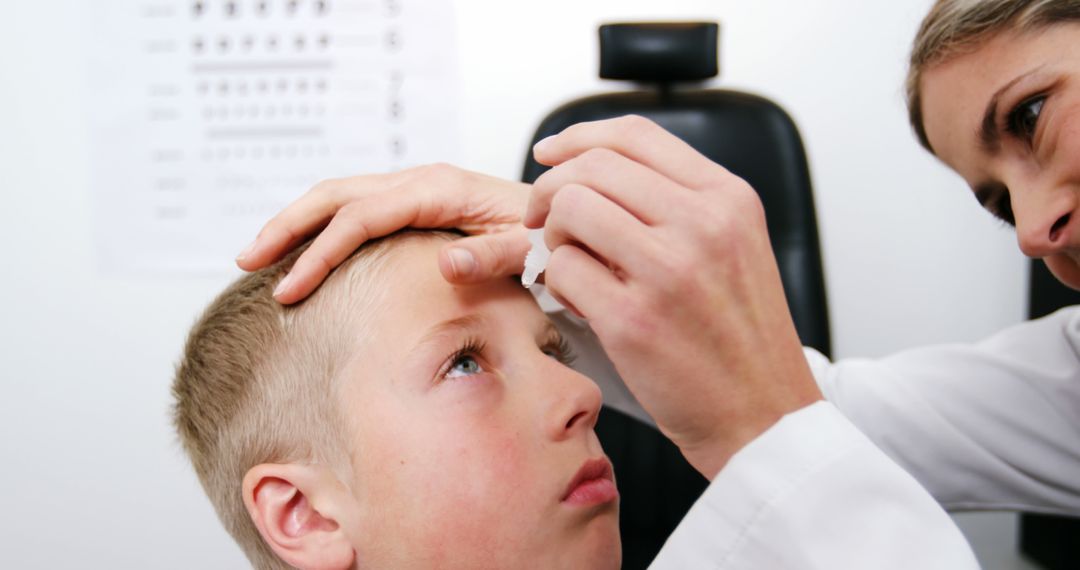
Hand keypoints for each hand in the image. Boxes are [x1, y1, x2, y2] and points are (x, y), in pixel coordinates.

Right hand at [236, 164, 531, 302]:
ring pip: (340, 197)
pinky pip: (358, 208)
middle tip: (246, 262)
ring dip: (296, 223)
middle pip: (335, 195)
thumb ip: (494, 255)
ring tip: (259, 256)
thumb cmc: (549, 234)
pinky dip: (322, 227)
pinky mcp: (417, 203)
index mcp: (439, 190)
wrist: (566, 216)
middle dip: (286, 226)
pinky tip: (305, 252)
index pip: (361, 218)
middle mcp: (420, 182)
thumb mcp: (531, 249)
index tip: (289, 290)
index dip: (320, 253)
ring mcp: (416, 190)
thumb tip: (446, 263)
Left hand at [527, 115, 821, 477]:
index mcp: (727, 198)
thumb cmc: (740, 336)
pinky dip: (557, 283)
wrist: (764, 415)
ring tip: (571, 266)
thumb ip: (680, 202)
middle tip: (544, 222)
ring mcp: (668, 270)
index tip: (549, 154)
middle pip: (592, 167)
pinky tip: (579, 303)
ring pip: (570, 209)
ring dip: (552, 236)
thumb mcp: (735, 246)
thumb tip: (594, 170)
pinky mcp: (633, 320)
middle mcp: (703, 224)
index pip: (634, 135)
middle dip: (551, 190)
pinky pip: (561, 269)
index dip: (578, 137)